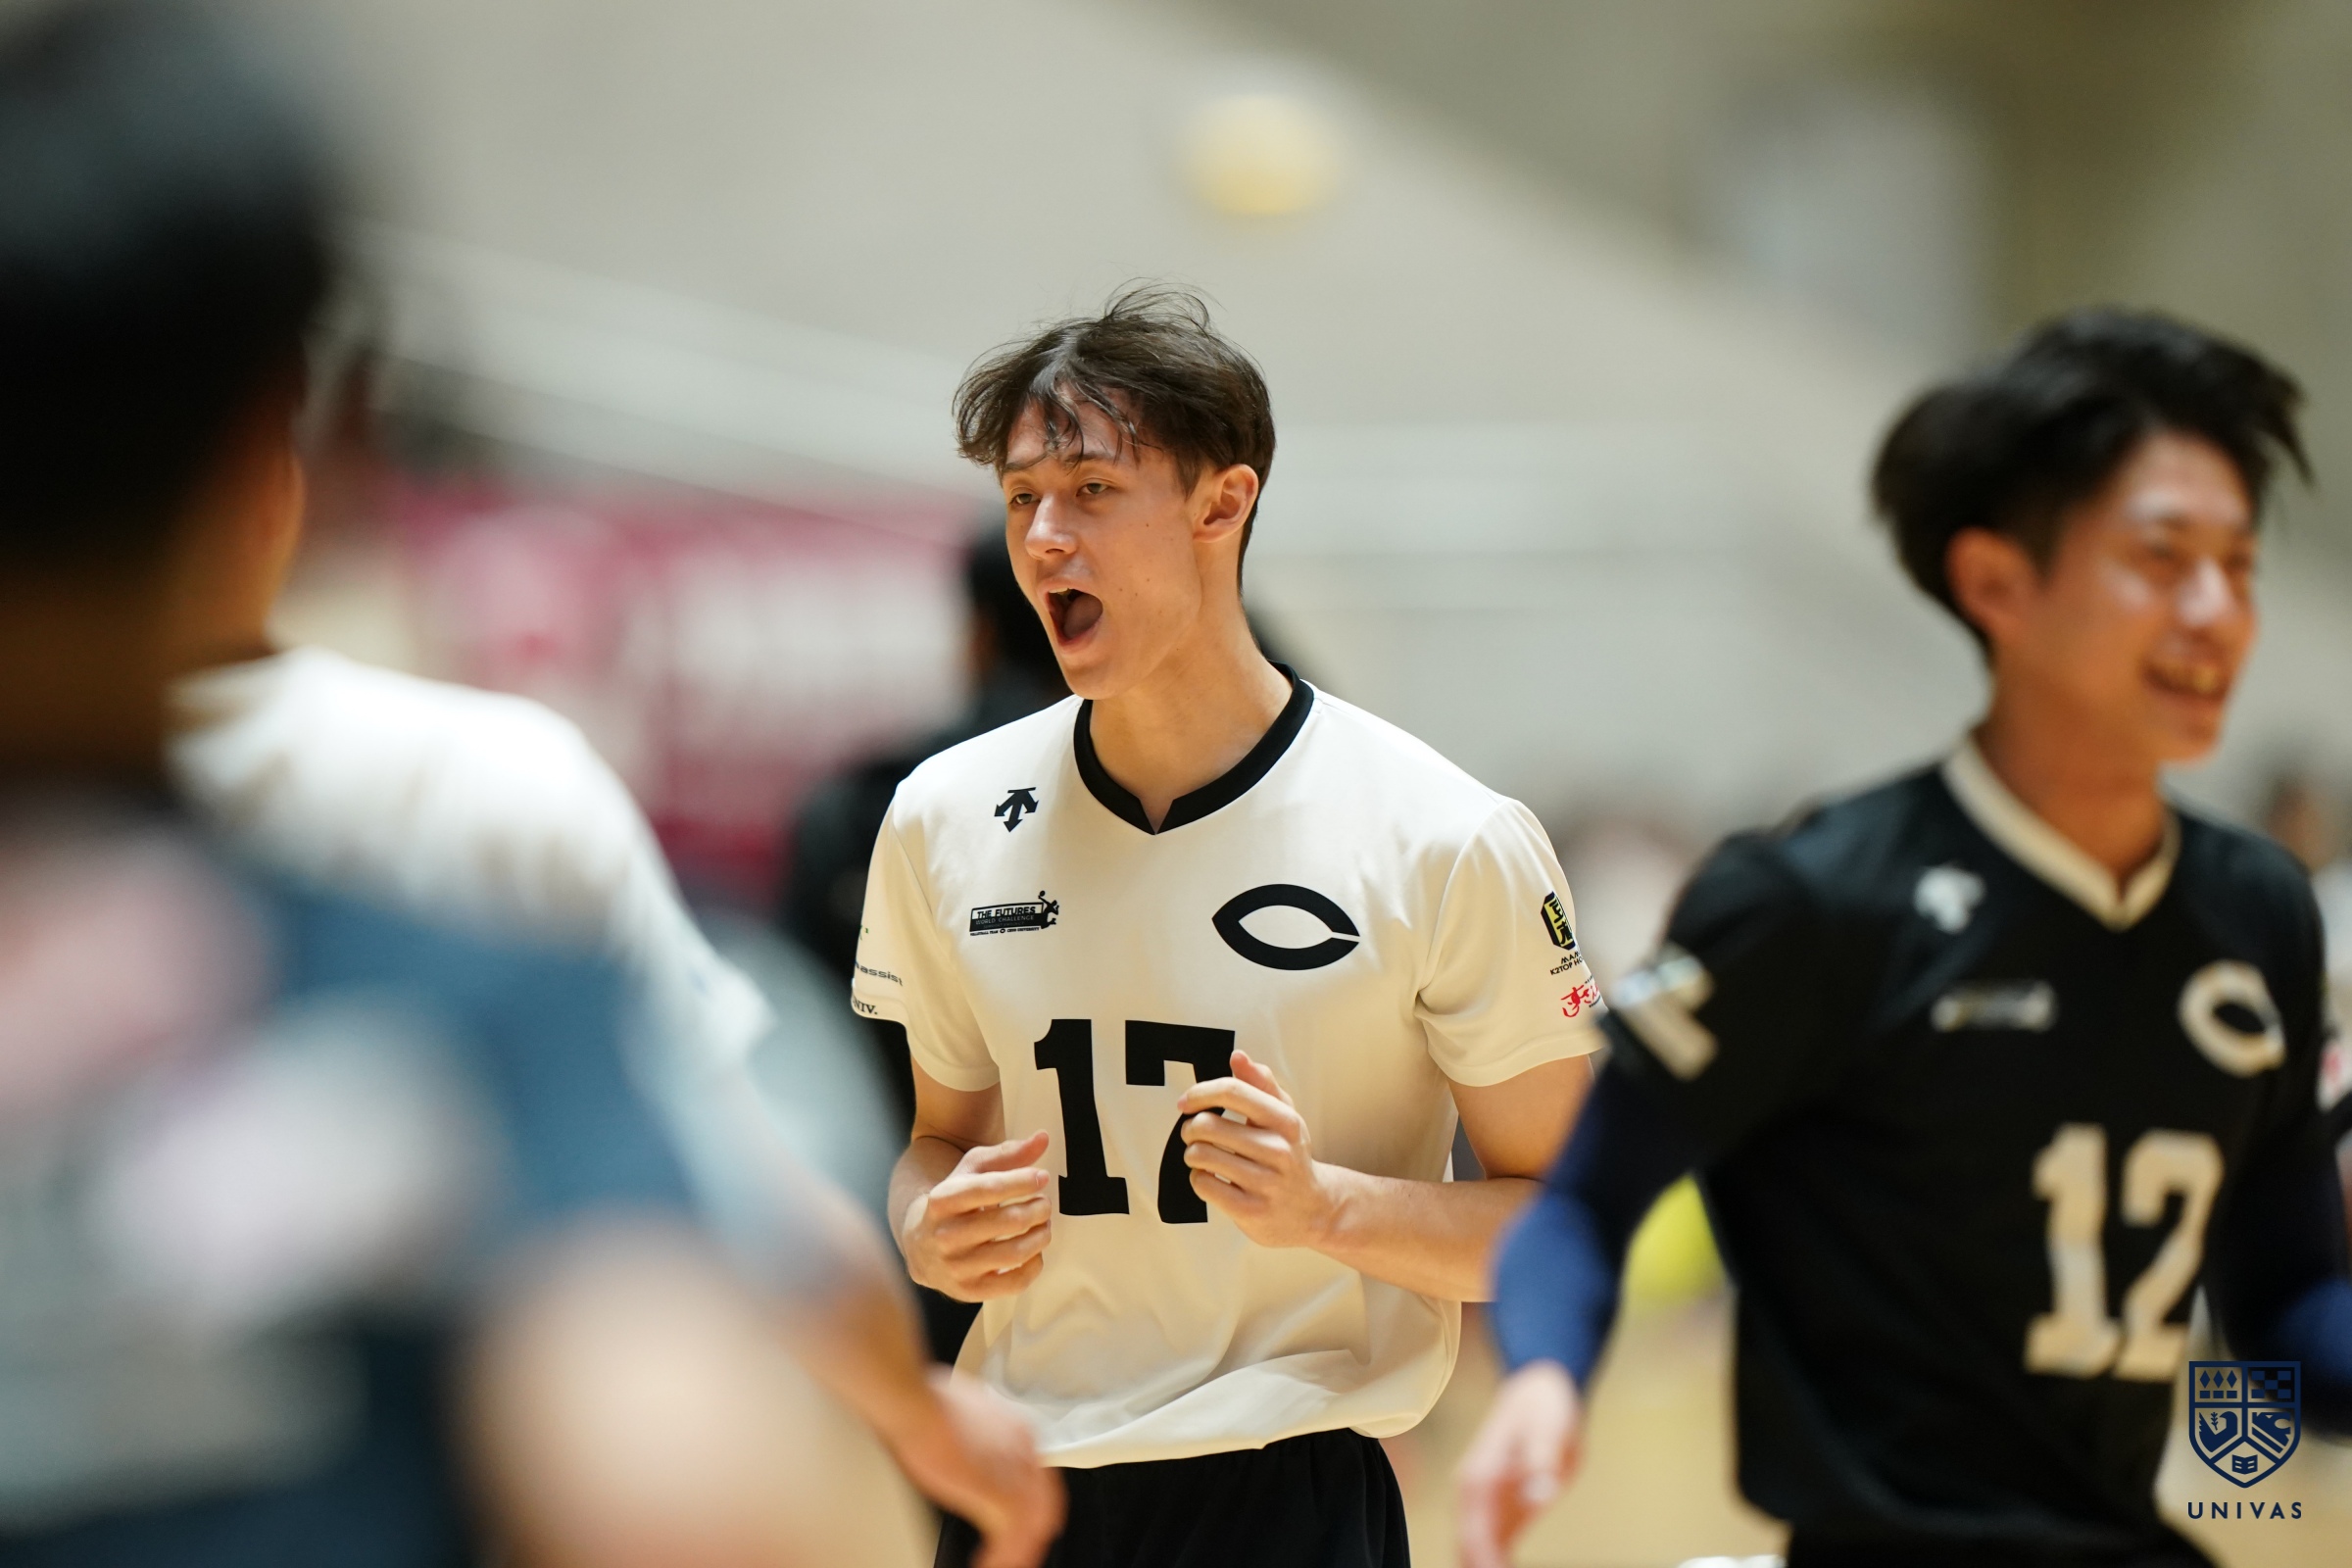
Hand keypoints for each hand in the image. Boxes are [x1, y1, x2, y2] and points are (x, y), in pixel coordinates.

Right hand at [886, 1370, 1063, 1567]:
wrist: (917, 1405)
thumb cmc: (927, 1403)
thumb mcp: (964, 1413)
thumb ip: (976, 1434)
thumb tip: (965, 1445)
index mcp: (1018, 1432)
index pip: (1041, 1480)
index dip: (1035, 1505)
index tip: (1028, 1522)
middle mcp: (1024, 1453)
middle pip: (1044, 1505)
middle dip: (1034, 1534)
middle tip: (1022, 1554)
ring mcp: (1014, 1474)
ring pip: (1032, 1524)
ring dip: (1019, 1550)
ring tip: (1004, 1564)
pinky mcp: (998, 1495)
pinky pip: (1010, 1535)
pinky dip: (1001, 1555)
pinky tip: (988, 1564)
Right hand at [900, 1132, 1052, 1301]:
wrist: (920, 1244)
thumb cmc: (953, 1202)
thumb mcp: (970, 1170)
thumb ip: (1007, 1154)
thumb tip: (1042, 1138)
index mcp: (942, 1200)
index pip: (990, 1189)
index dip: (1022, 1181)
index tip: (1041, 1177)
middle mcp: (945, 1235)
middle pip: (1009, 1221)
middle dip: (1038, 1209)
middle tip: (1044, 1204)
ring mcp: (956, 1267)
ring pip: (1015, 1252)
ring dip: (1041, 1236)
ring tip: (1044, 1224)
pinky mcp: (969, 1291)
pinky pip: (1014, 1283)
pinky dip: (1034, 1264)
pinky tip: (1034, 1251)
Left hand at [1177, 1050, 1338, 1248]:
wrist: (1314, 1209)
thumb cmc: (1292, 1157)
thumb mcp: (1285, 1117)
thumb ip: (1261, 1083)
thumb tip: (1238, 1057)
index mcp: (1285, 1121)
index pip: (1232, 1091)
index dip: (1200, 1093)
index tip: (1186, 1102)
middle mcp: (1278, 1150)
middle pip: (1207, 1125)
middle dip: (1191, 1128)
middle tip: (1195, 1134)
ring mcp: (1265, 1182)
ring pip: (1200, 1155)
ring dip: (1193, 1153)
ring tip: (1204, 1156)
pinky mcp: (1250, 1210)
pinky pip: (1203, 1184)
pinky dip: (1199, 1178)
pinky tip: (1212, 1178)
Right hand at [1455, 1361, 1584, 1567]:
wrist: (1536, 1391)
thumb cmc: (1544, 1407)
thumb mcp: (1552, 1427)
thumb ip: (1544, 1458)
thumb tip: (1541, 1493)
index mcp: (1482, 1475)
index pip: (1476, 1531)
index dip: (1483, 1560)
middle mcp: (1474, 1491)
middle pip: (1468, 1545)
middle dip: (1478, 1567)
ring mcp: (1484, 1500)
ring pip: (1473, 1547)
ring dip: (1482, 1565)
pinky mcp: (1502, 1507)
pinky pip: (1492, 1544)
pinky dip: (1494, 1562)